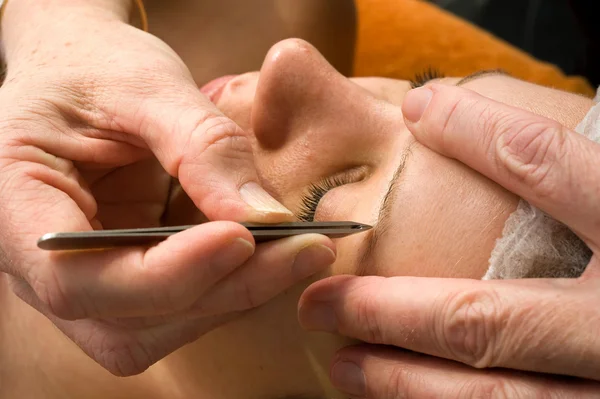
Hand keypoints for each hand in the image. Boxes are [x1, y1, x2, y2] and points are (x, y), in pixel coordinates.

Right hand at [0, 7, 334, 375]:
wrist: (81, 71)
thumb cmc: (95, 66)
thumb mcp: (143, 84)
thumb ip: (201, 146)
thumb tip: (266, 217)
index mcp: (12, 204)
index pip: (76, 278)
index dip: (167, 273)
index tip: (245, 237)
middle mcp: (38, 263)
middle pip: (126, 321)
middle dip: (220, 293)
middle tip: (304, 249)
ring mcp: (85, 276)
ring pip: (154, 330)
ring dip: (232, 297)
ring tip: (299, 250)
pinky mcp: (125, 275)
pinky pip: (177, 308)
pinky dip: (229, 287)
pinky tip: (273, 252)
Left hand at [298, 84, 599, 396]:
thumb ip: (570, 166)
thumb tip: (465, 111)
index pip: (552, 167)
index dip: (482, 135)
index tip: (423, 109)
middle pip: (484, 318)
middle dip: (388, 310)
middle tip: (318, 305)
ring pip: (494, 394)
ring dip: (404, 380)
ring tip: (344, 366)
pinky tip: (408, 393)